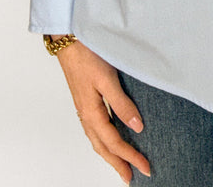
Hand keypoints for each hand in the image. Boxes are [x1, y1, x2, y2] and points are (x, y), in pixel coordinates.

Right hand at [55, 38, 150, 182]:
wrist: (67, 39)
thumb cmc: (86, 55)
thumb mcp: (107, 78)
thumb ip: (122, 103)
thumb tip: (137, 127)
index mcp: (91, 112)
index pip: (114, 142)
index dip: (130, 156)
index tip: (145, 167)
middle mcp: (86, 114)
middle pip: (103, 147)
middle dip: (118, 163)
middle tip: (131, 177)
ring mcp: (83, 108)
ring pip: (97, 139)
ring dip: (110, 154)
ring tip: (121, 164)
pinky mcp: (84, 100)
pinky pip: (94, 128)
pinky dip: (103, 140)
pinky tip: (108, 137)